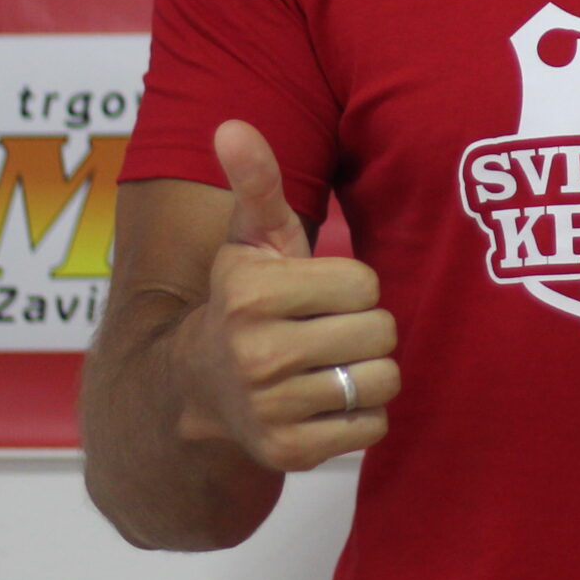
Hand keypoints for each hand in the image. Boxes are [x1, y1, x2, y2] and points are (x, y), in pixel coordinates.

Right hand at [171, 120, 398, 472]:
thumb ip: (254, 182)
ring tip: (333, 362)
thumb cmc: (243, 299)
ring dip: (369, 371)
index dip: (353, 285)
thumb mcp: (250, 239)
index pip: (365, 283)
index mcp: (252, 295)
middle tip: (330, 329)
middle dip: (366, 327)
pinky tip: (328, 399)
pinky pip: (372, 427)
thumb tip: (231, 125)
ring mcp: (273, 410)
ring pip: (383, 381)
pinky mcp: (290, 453)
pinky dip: (362, 414)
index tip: (318, 293)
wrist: (197, 388)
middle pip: (381, 332)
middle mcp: (258, 355)